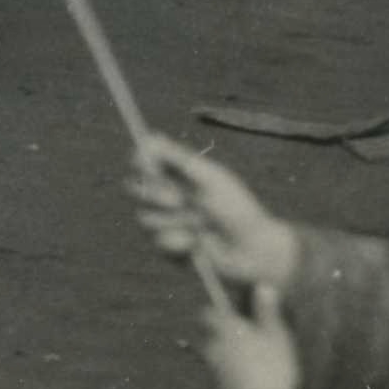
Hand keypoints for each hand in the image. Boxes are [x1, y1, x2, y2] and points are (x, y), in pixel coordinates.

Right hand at [134, 135, 300, 289]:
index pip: (145, 162)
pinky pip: (158, 241)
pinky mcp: (169, 248)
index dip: (139, 160)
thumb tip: (150, 137)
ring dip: (175, 221)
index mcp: (178, 176)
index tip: (142, 161)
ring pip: (144, 218)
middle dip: (154, 194)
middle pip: (134, 188)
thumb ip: (179, 159)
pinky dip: (180, 241)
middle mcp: (168, 197)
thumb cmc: (239, 210)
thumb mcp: (211, 179)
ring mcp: (166, 223)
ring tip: (200, 225)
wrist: (254, 251)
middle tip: (177, 200)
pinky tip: (198, 244)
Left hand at [203, 283, 301, 388]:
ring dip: (226, 358)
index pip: (207, 313)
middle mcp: (212, 347)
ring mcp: (211, 371)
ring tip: (250, 364)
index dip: (215, 312)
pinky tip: (248, 384)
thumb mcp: (276, 336)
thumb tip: (263, 285)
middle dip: (221, 336)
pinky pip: (219, 378)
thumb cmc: (272, 368)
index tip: (229, 313)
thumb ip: (267, 311)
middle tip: (244, 340)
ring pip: (214, 358)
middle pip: (209, 336)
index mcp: (225, 330)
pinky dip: (229, 377)